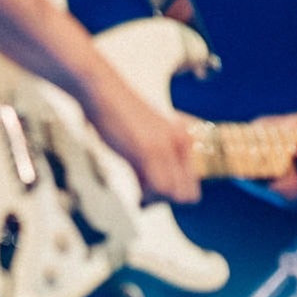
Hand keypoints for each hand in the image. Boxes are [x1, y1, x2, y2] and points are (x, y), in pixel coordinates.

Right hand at [84, 81, 201, 204]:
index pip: (192, 181)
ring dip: (156, 201)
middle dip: (167, 200)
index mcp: (184, 138)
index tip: (157, 195)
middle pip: (186, 191)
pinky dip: (147, 199)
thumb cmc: (119, 114)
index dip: (176, 194)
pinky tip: (137, 198)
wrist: (104, 95)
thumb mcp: (146, 137)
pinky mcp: (148, 152)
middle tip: (147, 199)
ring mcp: (165, 148)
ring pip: (172, 192)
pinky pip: (157, 187)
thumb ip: (155, 160)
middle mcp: (180, 143)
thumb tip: (151, 189)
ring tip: (141, 200)